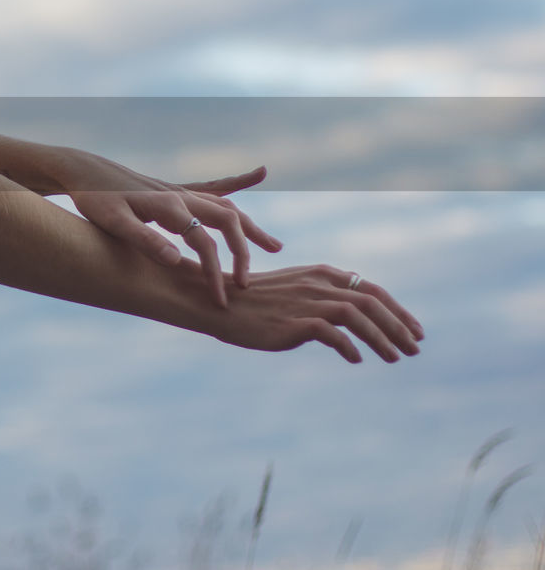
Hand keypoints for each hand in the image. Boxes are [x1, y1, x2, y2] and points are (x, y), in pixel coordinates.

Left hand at [57, 149, 282, 306]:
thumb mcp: (113, 222)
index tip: (220, 300)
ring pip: (226, 207)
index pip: (204, 243)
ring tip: (275, 247)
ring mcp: (180, 191)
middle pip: (227, 222)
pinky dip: (238, 183)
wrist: (82, 170)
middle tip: (246, 284)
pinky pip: (214, 188)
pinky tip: (258, 174)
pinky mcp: (174, 190)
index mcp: (169, 206)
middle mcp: (181, 195)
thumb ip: (145, 241)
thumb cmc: (93, 198)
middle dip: (242, 253)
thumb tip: (177, 261)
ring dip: (250, 228)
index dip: (214, 273)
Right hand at [200, 263, 424, 363]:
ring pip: (358, 316)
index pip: (372, 290)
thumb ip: (323, 294)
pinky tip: (356, 360)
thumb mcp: (294, 289)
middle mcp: (318, 284)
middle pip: (372, 303)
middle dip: (399, 327)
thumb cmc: (256, 300)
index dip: (398, 311)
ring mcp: (306, 302)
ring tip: (396, 358)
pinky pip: (331, 334)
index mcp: (321, 274)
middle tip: (415, 348)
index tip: (414, 330)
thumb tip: (353, 307)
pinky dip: (349, 347)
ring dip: (382, 338)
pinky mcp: (292, 322)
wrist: (218, 302)